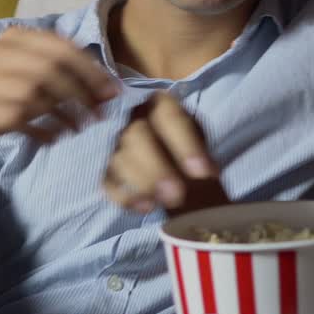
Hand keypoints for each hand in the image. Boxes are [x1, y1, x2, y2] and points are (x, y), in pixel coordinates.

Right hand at [0, 27, 119, 160]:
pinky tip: (53, 139)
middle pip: (51, 68)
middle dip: (82, 92)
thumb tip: (110, 90)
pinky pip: (19, 118)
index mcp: (12, 37)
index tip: (112, 92)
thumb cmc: (5, 100)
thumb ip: (66, 75)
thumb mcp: (33, 79)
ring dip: (65, 114)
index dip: (91, 70)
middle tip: (100, 114)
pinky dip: (43, 130)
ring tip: (78, 129)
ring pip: (36, 93)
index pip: (61, 47)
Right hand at [102, 91, 227, 213]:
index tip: (202, 172)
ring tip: (166, 203)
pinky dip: (125, 197)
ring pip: (120, 159)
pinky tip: (147, 207)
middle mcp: (136, 120)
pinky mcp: (111, 169)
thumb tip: (205, 173)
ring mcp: (120, 144)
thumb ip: (202, 157)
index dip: (185, 145)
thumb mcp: (203, 149)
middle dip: (157, 168)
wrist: (184, 172)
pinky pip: (108, 182)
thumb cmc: (193, 154)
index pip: (168, 117)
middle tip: (177, 195)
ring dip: (142, 184)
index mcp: (162, 106)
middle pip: (136, 136)